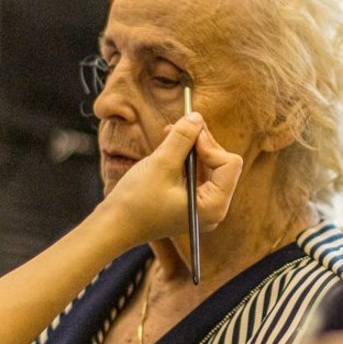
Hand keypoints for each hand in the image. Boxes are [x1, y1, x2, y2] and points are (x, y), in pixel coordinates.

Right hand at [104, 113, 242, 245]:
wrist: (113, 226)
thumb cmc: (136, 202)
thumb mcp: (161, 164)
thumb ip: (182, 138)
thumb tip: (196, 117)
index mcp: (214, 206)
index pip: (229, 164)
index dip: (210, 144)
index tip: (188, 134)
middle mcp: (213, 210)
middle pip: (221, 164)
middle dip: (201, 143)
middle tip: (179, 125)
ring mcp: (201, 208)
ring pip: (208, 167)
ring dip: (191, 148)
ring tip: (170, 133)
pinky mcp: (189, 204)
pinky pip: (196, 175)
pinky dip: (185, 159)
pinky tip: (168, 147)